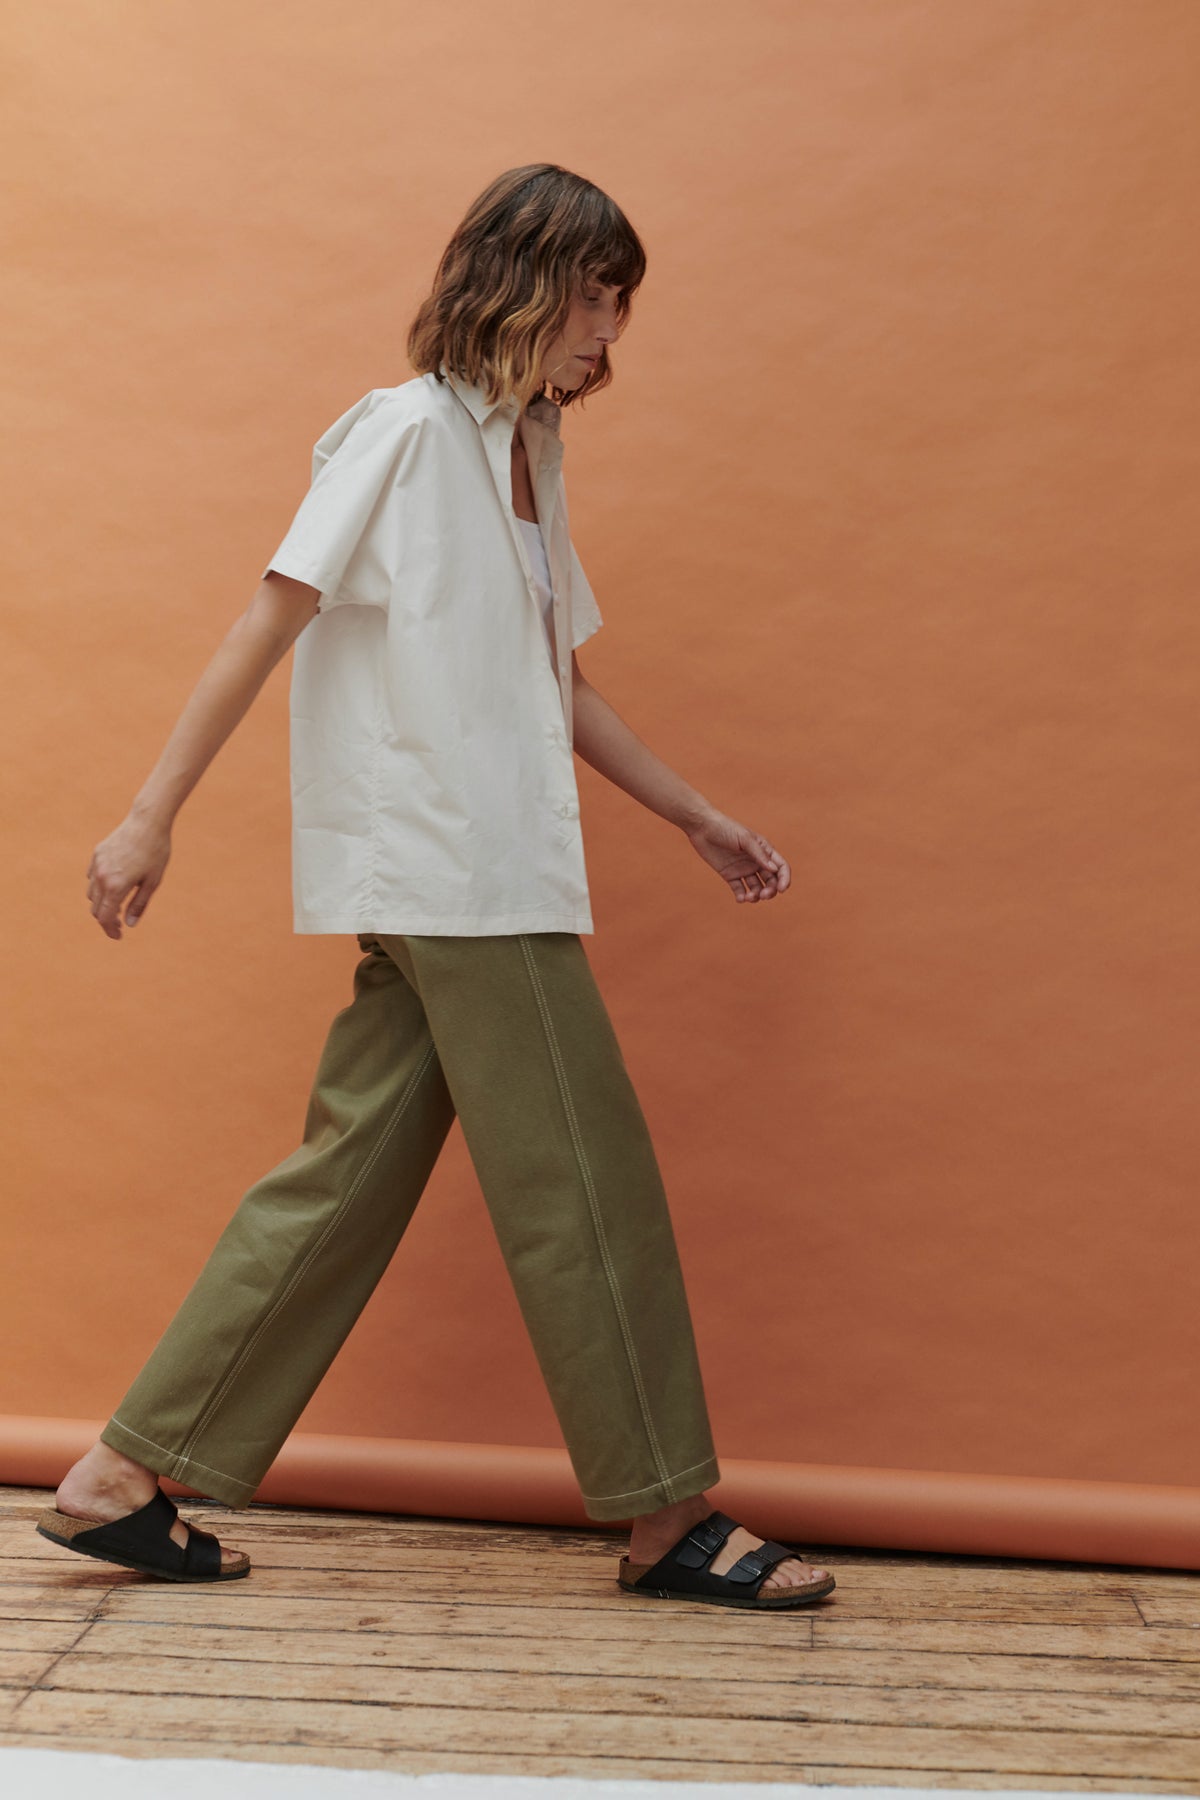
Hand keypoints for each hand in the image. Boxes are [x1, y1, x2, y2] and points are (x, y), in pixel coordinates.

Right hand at [86, 811, 171, 939]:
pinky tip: (112, 886)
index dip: (110, 930)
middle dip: (106, 919)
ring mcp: (97, 864)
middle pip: (95, 908)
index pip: (105, 917)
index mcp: (116, 886)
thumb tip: (129, 924)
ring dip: (101, 904)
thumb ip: (139, 904)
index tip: (118, 936)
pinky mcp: (97, 854)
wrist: (147, 822)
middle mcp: (101, 876)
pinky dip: (98, 887)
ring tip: (117, 906)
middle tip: (119, 924)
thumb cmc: (155, 852)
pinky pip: (92, 877)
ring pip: (91, 893)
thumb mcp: (152, 882)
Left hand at [684, 809, 790, 903]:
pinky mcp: (730, 875)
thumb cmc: (725, 828)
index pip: (781, 867)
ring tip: (749, 897)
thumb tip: (774, 870)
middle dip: (770, 891)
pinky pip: (739, 889)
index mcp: (764, 850)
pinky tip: (740, 898)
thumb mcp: (745, 839)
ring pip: (756, 888)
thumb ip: (760, 854)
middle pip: (770, 881)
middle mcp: (756, 861)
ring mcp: (743, 869)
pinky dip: (741, 896)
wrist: (702, 828)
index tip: (782, 890)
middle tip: (763, 895)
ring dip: (756, 895)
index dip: (785, 879)